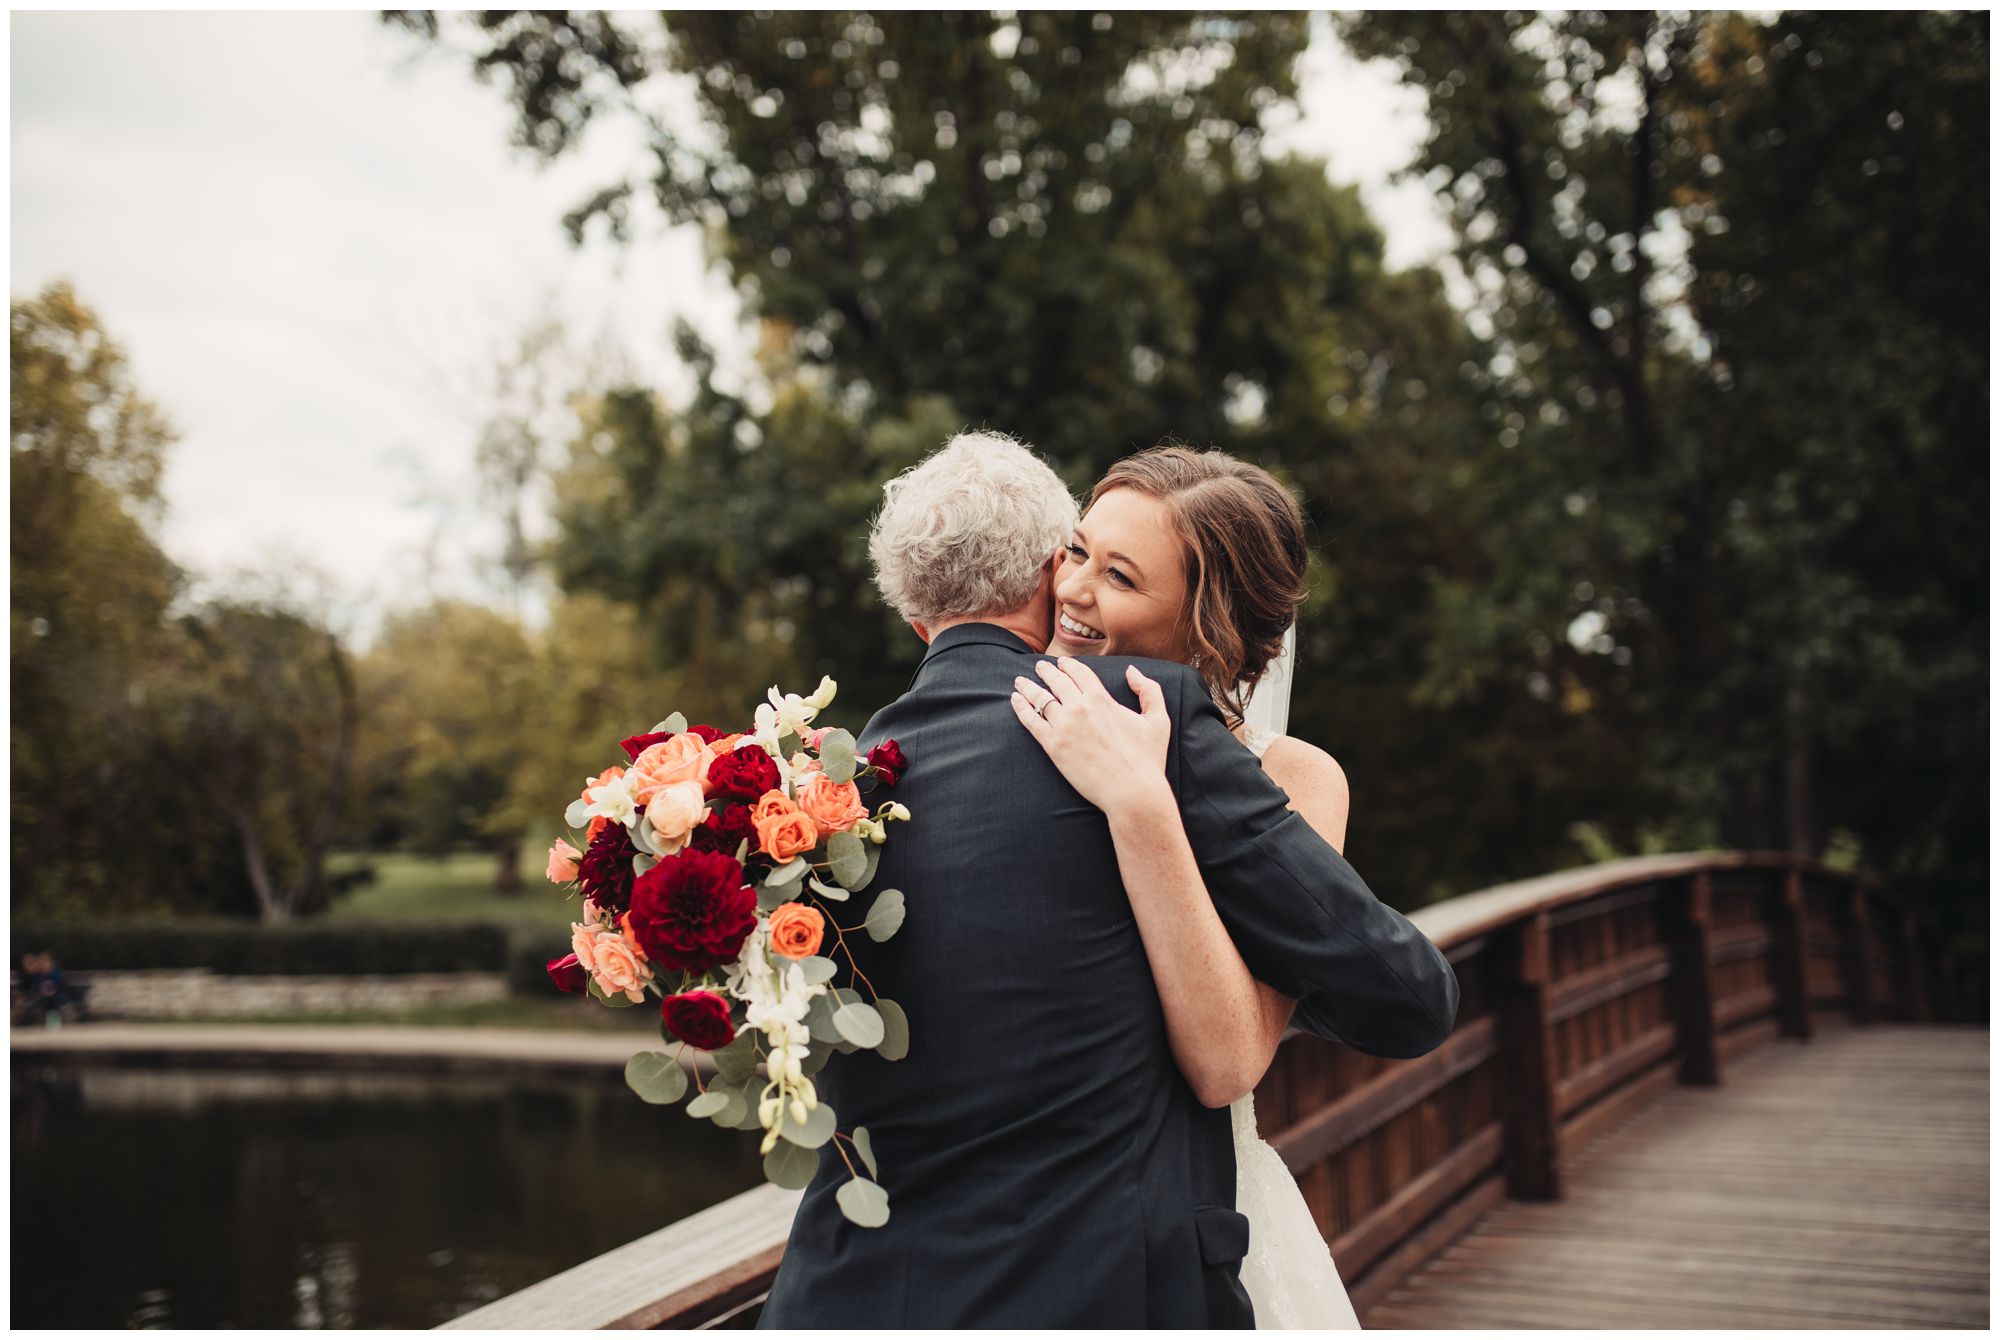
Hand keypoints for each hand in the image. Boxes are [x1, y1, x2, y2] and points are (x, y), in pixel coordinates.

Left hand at [1010, 657, 1172, 815]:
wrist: (1131, 790)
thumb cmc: (1147, 758)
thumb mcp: (1158, 719)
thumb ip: (1149, 690)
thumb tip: (1131, 671)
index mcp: (1101, 698)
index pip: (1079, 673)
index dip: (1068, 665)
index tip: (1061, 662)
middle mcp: (1079, 707)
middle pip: (1057, 681)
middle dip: (1046, 671)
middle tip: (1039, 666)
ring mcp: (1064, 726)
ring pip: (1040, 698)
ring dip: (1029, 686)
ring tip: (1020, 681)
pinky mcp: (1053, 746)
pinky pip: (1031, 721)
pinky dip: (1021, 707)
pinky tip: (1015, 700)